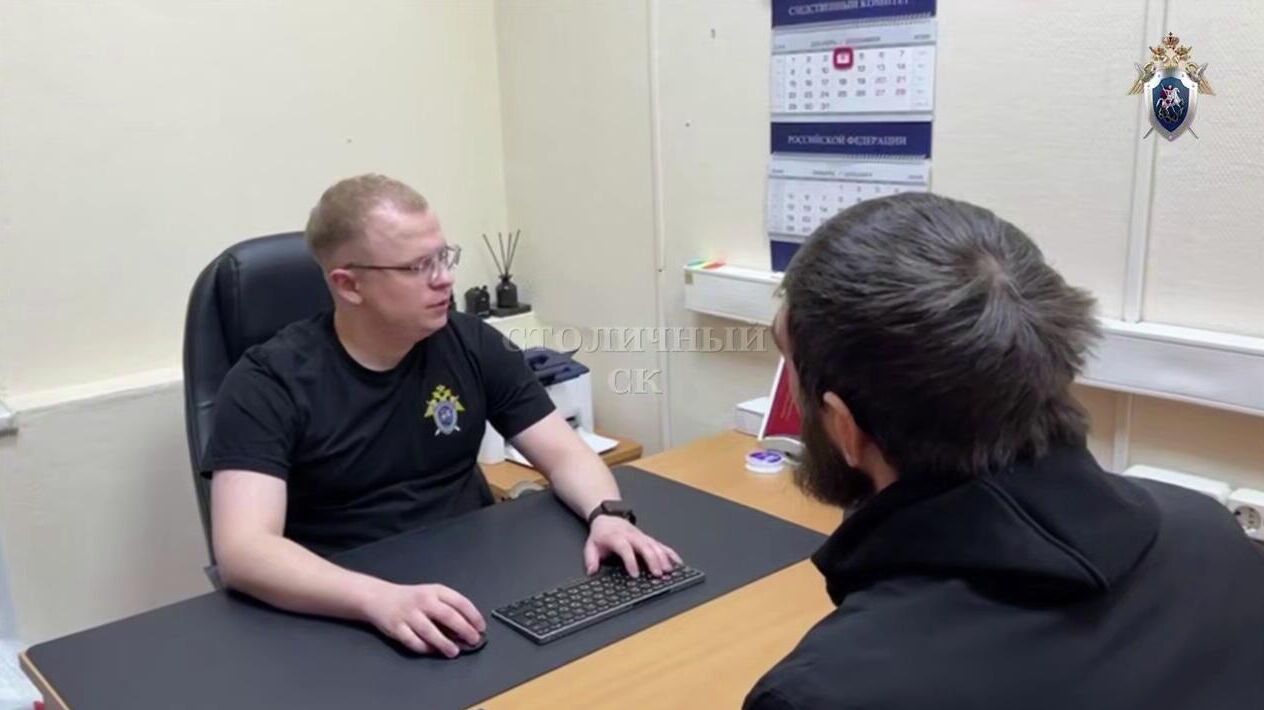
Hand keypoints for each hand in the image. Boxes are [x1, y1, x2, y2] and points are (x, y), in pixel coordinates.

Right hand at [361, 581, 485, 657]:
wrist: (380, 598)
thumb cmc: (411, 599)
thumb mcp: (432, 595)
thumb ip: (449, 608)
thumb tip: (468, 628)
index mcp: (436, 591)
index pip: (460, 602)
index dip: (473, 616)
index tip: (481, 627)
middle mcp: (423, 601)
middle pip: (448, 616)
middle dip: (464, 630)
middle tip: (473, 640)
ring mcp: (409, 614)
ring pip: (430, 631)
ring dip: (445, 643)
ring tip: (454, 651)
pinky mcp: (396, 628)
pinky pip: (413, 641)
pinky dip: (425, 648)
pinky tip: (432, 651)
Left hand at [583, 515, 682, 577]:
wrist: (608, 517)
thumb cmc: (602, 534)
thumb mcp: (591, 546)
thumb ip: (591, 559)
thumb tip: (591, 571)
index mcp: (617, 537)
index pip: (625, 548)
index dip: (630, 561)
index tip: (634, 574)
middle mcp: (632, 536)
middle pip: (645, 547)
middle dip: (652, 560)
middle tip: (657, 574)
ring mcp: (642, 537)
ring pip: (655, 545)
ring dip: (663, 558)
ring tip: (669, 571)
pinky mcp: (648, 539)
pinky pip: (662, 545)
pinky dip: (670, 553)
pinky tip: (677, 562)